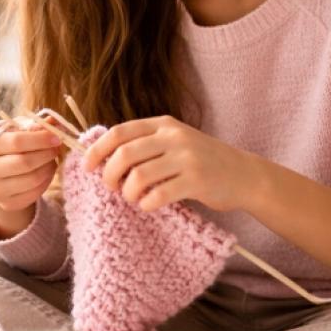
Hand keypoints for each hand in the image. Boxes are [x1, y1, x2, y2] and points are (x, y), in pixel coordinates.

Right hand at [0, 124, 61, 213]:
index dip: (40, 139)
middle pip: (25, 162)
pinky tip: (46, 171)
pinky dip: (46, 181)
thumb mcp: (14, 130)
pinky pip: (34, 193)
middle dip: (46, 154)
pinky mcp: (7, 204)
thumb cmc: (5, 145)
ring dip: (49, 167)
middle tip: (56, 148)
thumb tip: (53, 122)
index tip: (56, 137)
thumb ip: (33, 125)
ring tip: (51, 159)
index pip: (16, 141)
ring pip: (33, 179)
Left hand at [82, 115, 263, 212]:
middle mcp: (174, 137)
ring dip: (128, 193)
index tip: (86, 166)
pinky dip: (146, 204)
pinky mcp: (196, 181)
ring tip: (133, 198)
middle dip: (109, 175)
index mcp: (164, 124)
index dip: (97, 150)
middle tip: (112, 188)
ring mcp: (186, 158)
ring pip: (138, 176)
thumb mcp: (174, 142)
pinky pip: (158, 195)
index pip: (119, 132)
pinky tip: (149, 206)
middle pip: (124, 154)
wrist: (244, 175)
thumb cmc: (202, 161)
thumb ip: (146, 145)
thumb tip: (102, 157)